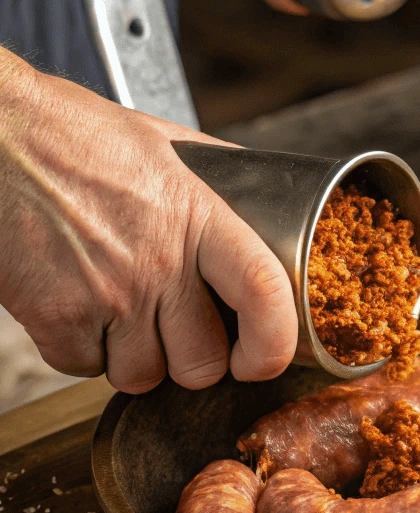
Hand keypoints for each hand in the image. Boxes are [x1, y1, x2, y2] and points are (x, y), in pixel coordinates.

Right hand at [0, 51, 297, 392]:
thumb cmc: (74, 134)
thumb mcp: (166, 144)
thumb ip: (218, 181)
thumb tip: (263, 199)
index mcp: (198, 216)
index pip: (263, 291)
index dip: (274, 341)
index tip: (262, 357)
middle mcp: (158, 261)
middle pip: (201, 364)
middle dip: (192, 359)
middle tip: (178, 330)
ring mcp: (106, 294)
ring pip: (142, 378)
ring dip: (134, 358)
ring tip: (123, 311)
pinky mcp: (53, 317)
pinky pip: (83, 369)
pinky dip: (80, 350)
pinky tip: (77, 304)